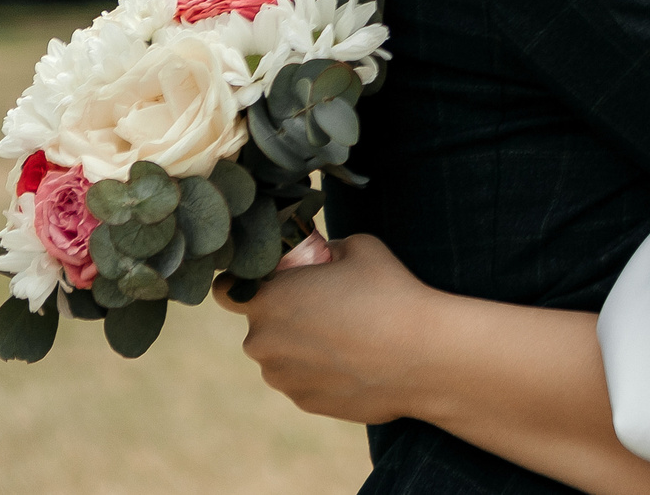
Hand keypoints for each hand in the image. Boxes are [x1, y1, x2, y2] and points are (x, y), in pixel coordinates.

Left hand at [215, 232, 446, 426]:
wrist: (423, 355)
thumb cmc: (391, 294)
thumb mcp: (360, 247)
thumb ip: (325, 251)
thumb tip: (320, 256)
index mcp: (269, 300)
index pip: (226, 290)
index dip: (246, 282)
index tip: (274, 280)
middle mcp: (263, 343)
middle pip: (260, 324)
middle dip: (285, 315)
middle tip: (330, 305)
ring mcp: (282, 378)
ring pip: (280, 355)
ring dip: (302, 345)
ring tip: (350, 336)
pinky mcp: (304, 402)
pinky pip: (302, 380)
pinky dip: (320, 370)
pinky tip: (357, 360)